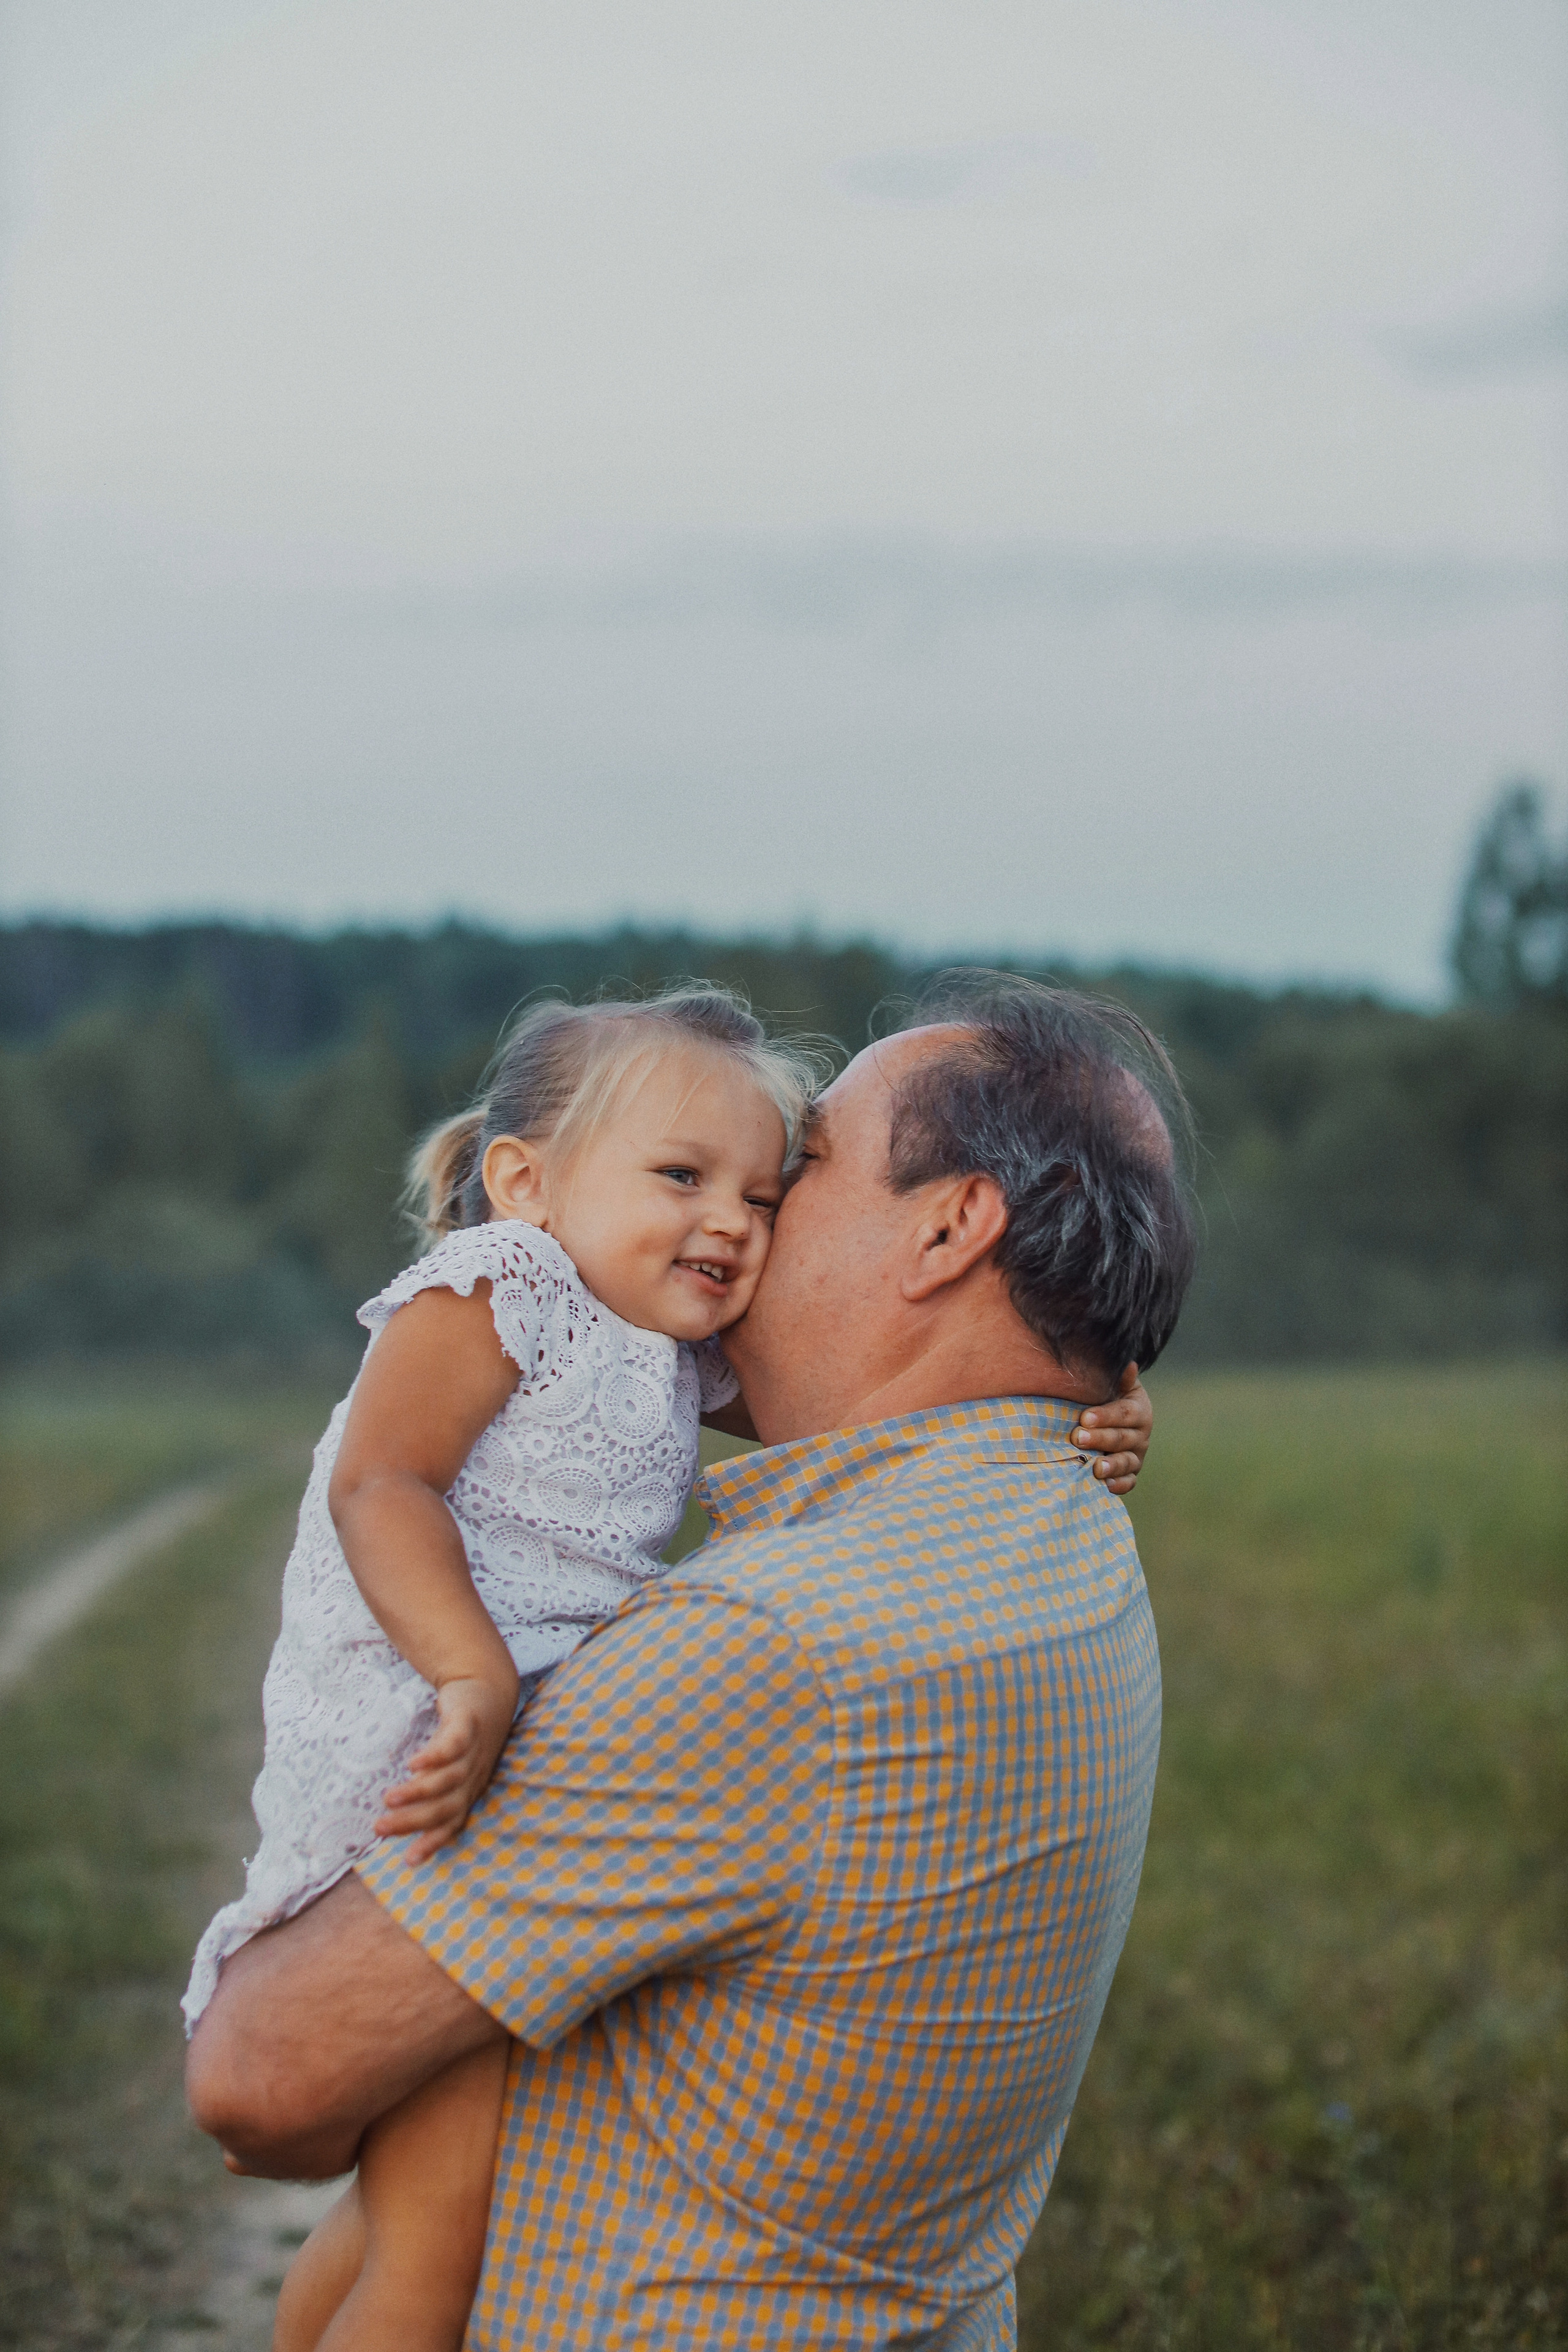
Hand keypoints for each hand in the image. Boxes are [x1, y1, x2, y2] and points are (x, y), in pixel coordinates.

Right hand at [374, 1673, 517, 1862]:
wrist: (487, 1689)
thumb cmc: (463, 1738)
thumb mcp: (451, 1768)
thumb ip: (428, 1791)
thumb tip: (394, 1817)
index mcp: (469, 1790)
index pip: (453, 1822)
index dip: (433, 1842)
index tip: (407, 1861)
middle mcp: (474, 1775)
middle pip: (446, 1805)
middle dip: (413, 1820)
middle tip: (380, 1828)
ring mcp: (473, 1750)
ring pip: (449, 1778)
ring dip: (419, 1792)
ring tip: (388, 1800)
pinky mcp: (468, 1723)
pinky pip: (454, 1743)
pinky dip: (435, 1756)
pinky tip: (412, 1763)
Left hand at [1071, 1365, 1152, 1495]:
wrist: (1110, 1419)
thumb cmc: (1106, 1396)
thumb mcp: (1113, 1384)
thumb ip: (1118, 1378)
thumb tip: (1129, 1365)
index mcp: (1138, 1410)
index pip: (1124, 1413)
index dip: (1105, 1416)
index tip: (1085, 1418)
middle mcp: (1141, 1435)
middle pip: (1122, 1438)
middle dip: (1099, 1439)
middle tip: (1077, 1438)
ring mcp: (1136, 1456)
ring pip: (1127, 1462)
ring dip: (1111, 1465)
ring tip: (1095, 1468)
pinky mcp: (1130, 1473)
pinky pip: (1129, 1482)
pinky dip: (1119, 1485)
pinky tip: (1105, 1485)